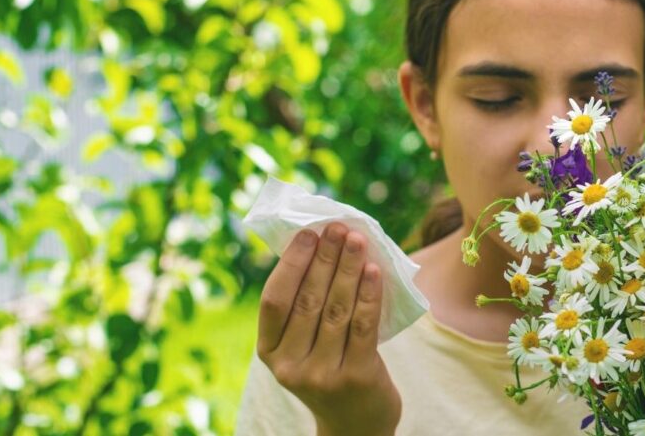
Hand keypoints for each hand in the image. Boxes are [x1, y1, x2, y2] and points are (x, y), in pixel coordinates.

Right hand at [257, 223, 400, 435]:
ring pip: (336, 309)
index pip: (275, 299)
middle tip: (338, 228)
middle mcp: (290, 366)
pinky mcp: (356, 377)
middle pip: (308, 299)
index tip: (308, 232)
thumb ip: (304, 310)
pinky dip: (369, 294)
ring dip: (348, 269)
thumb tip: (320, 247)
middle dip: (325, 258)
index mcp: (270, 352)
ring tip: (358, 241)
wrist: (356, 425)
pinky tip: (374, 270)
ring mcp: (321, 374)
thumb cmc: (330, 370)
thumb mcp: (304, 347)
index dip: (292, 263)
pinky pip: (363, 326)